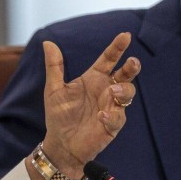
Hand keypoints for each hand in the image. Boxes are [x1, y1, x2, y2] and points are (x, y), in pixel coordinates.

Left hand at [40, 32, 139, 176]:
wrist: (60, 144)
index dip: (117, 48)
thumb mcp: (54, 89)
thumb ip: (54, 66)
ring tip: (112, 90)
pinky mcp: (112, 125)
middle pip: (125, 74)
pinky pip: (117, 118)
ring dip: (123, 90)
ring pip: (127, 94)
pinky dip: (111, 115)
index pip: (108, 59)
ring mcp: (111, 107)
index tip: (125, 35)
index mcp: (94, 78)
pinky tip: (100, 116)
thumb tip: (47, 43)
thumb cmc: (59, 115)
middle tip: (133, 62)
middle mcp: (106, 90)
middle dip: (132, 67)